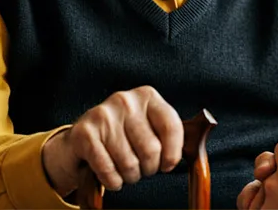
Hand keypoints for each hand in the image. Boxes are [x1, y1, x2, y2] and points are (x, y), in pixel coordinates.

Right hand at [41, 86, 182, 195]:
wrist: (82, 138)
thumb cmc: (123, 135)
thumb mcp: (148, 125)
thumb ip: (169, 133)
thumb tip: (195, 147)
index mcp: (147, 96)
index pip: (171, 127)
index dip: (173, 153)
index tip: (167, 165)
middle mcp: (125, 100)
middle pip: (151, 150)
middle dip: (149, 168)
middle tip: (142, 168)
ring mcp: (103, 115)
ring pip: (129, 163)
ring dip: (130, 176)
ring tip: (127, 171)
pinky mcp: (84, 133)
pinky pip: (108, 170)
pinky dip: (113, 181)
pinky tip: (113, 177)